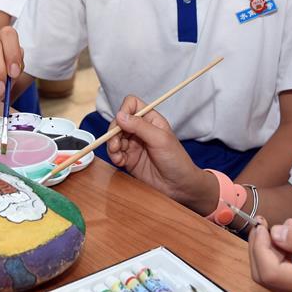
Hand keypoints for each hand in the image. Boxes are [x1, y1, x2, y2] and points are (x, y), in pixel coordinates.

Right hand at [106, 96, 213, 212]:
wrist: (179, 186)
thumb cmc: (176, 160)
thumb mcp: (160, 139)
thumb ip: (139, 126)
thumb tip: (120, 115)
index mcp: (151, 119)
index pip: (132, 105)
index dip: (124, 110)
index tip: (122, 122)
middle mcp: (140, 129)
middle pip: (119, 121)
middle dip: (114, 131)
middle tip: (116, 144)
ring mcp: (134, 144)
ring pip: (114, 137)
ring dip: (112, 145)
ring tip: (118, 155)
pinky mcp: (129, 158)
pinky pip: (115, 153)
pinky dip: (114, 156)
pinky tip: (120, 162)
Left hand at [249, 218, 291, 291]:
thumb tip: (274, 233)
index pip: (268, 271)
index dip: (259, 246)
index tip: (264, 225)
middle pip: (264, 275)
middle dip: (260, 247)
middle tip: (266, 223)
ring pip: (272, 276)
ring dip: (270, 250)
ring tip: (286, 227)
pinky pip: (284, 278)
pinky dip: (281, 257)